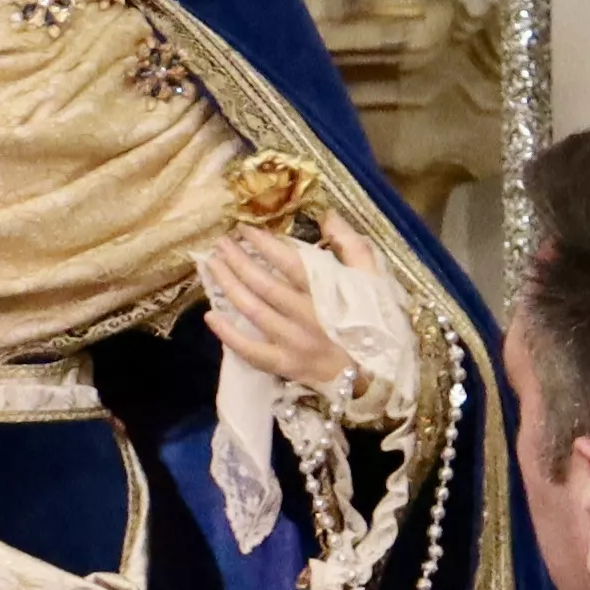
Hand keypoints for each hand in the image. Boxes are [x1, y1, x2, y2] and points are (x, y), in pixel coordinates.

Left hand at [203, 213, 383, 397]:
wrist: (379, 374)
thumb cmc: (376, 322)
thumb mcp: (372, 278)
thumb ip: (351, 244)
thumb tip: (327, 214)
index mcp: (328, 292)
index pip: (289, 262)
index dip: (263, 244)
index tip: (244, 230)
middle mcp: (306, 315)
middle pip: (263, 284)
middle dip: (237, 261)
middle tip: (220, 244)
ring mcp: (293, 342)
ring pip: (252, 311)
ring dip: (228, 286)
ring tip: (212, 266)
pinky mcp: (286, 365)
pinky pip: (250, 351)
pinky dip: (228, 334)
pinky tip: (210, 315)